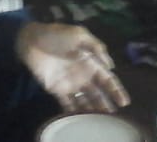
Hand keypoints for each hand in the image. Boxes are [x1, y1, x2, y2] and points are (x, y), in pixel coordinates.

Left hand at [15, 22, 129, 113]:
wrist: (31, 41)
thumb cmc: (56, 35)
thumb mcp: (79, 34)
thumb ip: (96, 47)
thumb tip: (111, 66)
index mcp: (91, 62)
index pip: (107, 79)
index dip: (116, 90)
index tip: (124, 102)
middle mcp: (83, 75)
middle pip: (99, 94)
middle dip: (106, 105)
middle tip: (113, 118)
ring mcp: (70, 84)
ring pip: (85, 101)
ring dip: (92, 111)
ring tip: (99, 122)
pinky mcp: (57, 90)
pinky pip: (68, 104)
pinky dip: (74, 112)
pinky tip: (80, 120)